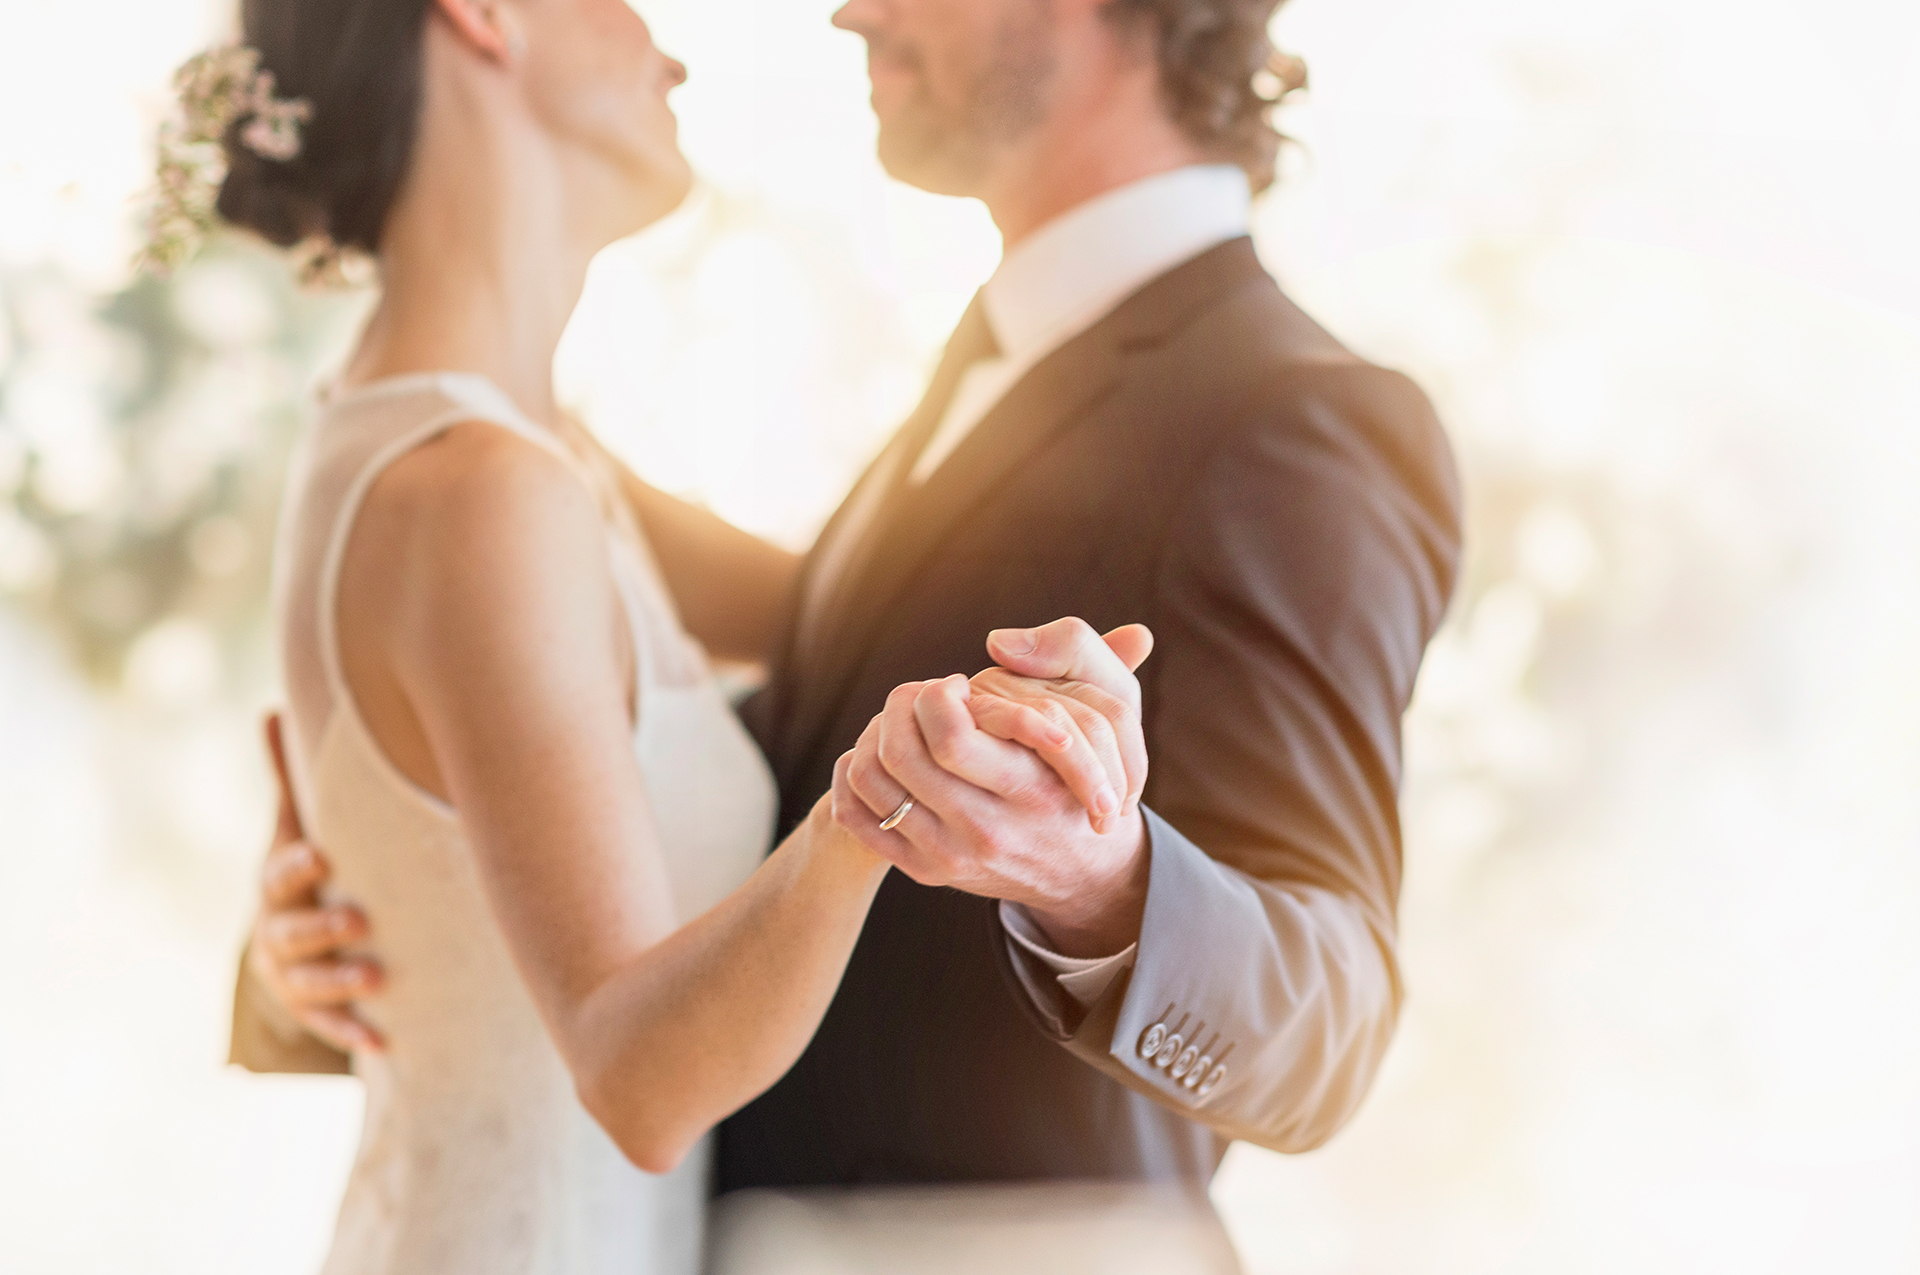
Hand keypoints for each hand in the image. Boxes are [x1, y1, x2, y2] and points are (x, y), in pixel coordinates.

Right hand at [247, 714, 385, 1053]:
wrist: (296, 937)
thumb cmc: (310, 865)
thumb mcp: (297, 824)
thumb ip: (290, 777)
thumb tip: (274, 708)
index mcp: (278, 883)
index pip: (280, 875)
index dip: (298, 867)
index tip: (324, 858)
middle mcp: (277, 932)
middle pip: (290, 934)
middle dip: (322, 929)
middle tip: (360, 921)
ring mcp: (290, 976)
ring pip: (308, 984)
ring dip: (340, 984)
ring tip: (377, 980)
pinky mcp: (310, 1012)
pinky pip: (328, 1027)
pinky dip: (353, 1033)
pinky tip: (383, 1040)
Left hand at [831, 619, 1154, 957]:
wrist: (1085, 873)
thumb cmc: (1091, 780)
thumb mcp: (1110, 715)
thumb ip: (1073, 657)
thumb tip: (997, 640)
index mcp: (1030, 789)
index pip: (950, 739)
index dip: (939, 696)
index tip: (957, 685)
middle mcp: (986, 830)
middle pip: (902, 755)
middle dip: (901, 705)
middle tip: (920, 695)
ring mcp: (951, 855)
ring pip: (871, 780)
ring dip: (874, 735)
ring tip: (903, 722)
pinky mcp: (926, 871)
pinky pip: (856, 817)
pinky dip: (853, 775)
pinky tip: (881, 755)